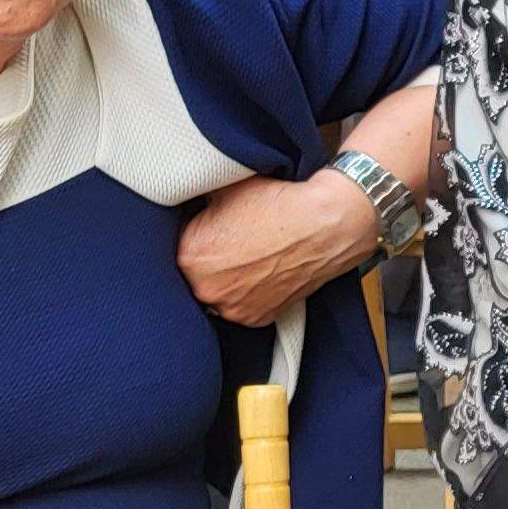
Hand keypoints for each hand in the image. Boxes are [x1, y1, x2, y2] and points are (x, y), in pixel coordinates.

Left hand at [178, 170, 381, 326]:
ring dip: (230, 279)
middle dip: (212, 259)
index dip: (198, 232)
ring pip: (221, 292)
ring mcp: (234, 308)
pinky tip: (266, 271)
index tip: (213, 225)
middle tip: (236, 241)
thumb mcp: (226, 189)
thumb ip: (198, 202)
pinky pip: (244, 306)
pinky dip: (252, 293)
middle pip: (198, 273)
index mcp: (190, 256)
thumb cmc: (280, 206)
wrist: (326, 225)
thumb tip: (191, 200)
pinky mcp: (258, 319)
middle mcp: (207, 289)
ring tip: (254, 257)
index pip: (181, 244)